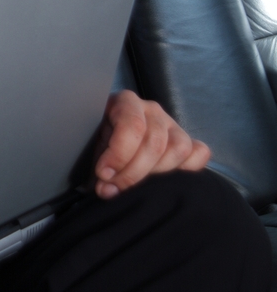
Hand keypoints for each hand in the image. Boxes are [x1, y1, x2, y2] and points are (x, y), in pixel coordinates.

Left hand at [94, 89, 210, 198]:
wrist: (109, 139)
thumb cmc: (100, 141)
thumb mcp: (92, 145)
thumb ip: (99, 164)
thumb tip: (106, 189)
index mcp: (125, 103)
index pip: (132, 126)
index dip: (119, 155)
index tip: (104, 174)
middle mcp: (151, 110)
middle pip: (155, 143)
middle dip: (133, 172)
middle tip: (114, 186)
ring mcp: (172, 124)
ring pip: (179, 148)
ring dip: (157, 173)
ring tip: (136, 184)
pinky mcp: (188, 141)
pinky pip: (199, 153)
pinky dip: (187, 168)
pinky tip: (165, 177)